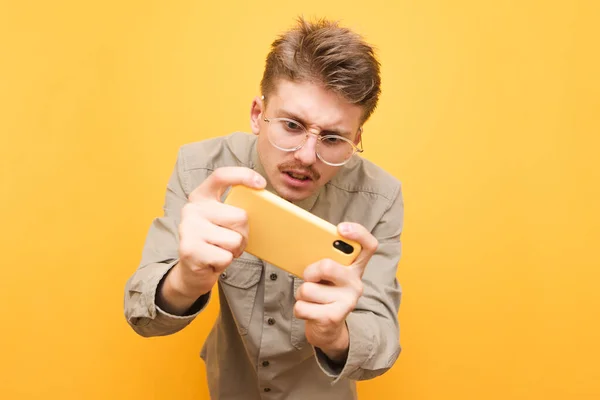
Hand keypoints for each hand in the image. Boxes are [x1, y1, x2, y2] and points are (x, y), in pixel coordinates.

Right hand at [158, 167, 265, 313]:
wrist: (193, 271)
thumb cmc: (215, 242)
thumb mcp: (223, 221)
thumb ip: (235, 209)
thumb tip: (266, 207)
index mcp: (201, 196)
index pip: (221, 176)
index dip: (242, 175)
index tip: (261, 184)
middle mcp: (192, 209)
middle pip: (240, 216)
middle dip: (243, 233)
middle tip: (231, 240)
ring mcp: (188, 228)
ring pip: (235, 239)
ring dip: (234, 250)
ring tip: (221, 250)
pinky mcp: (190, 250)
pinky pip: (226, 257)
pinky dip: (225, 263)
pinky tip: (213, 261)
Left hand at [293, 222, 378, 361]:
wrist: (328, 328)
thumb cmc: (324, 293)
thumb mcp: (327, 275)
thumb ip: (325, 259)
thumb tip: (302, 243)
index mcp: (355, 268)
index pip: (369, 246)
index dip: (358, 233)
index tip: (340, 228)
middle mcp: (356, 284)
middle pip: (327, 266)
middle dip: (309, 272)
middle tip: (310, 278)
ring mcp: (347, 301)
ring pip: (308, 289)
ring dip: (302, 294)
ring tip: (311, 299)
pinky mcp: (334, 317)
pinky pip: (302, 307)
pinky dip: (299, 309)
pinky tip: (310, 311)